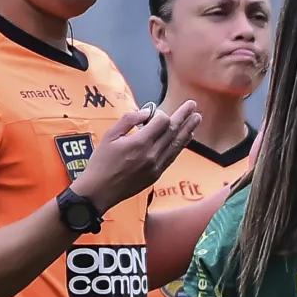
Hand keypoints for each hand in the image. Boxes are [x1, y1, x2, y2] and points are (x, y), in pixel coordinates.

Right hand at [71, 102, 200, 209]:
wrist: (99, 191)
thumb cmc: (101, 162)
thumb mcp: (110, 135)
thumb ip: (129, 120)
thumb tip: (146, 112)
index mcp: (140, 143)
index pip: (162, 122)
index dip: (160, 113)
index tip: (154, 112)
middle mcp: (152, 155)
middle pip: (173, 131)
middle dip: (184, 116)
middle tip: (193, 105)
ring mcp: (157, 166)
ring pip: (177, 144)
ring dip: (188, 130)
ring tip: (197, 118)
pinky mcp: (157, 175)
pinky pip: (173, 156)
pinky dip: (181, 145)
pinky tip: (187, 137)